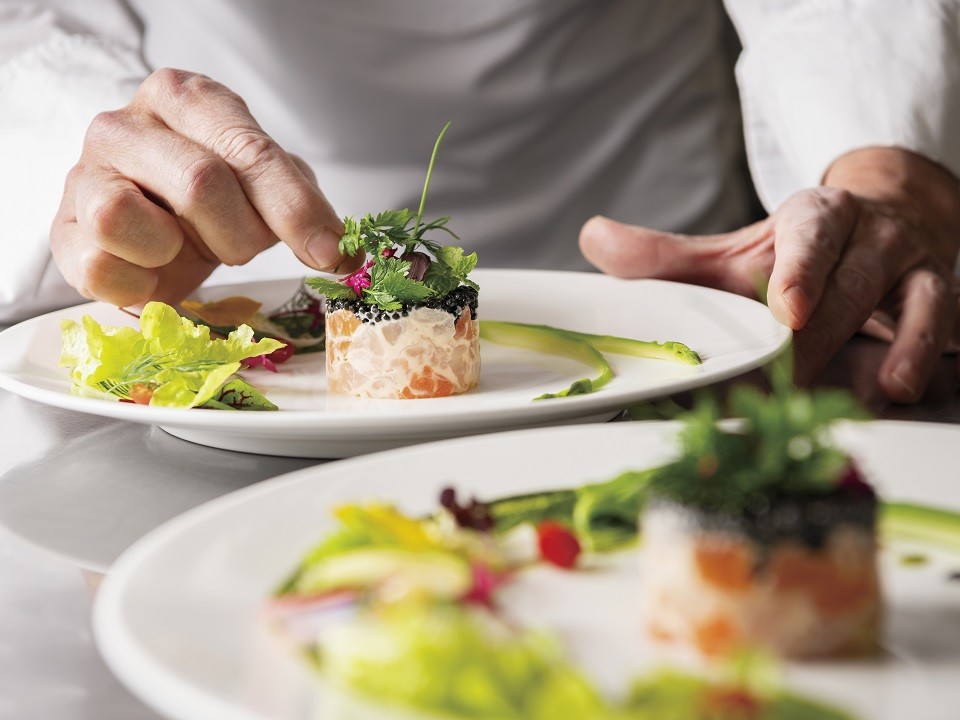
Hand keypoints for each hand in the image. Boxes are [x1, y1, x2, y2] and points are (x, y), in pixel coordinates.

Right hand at [51, 68, 359, 307]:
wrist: (151, 227)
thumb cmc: (212, 201)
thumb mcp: (266, 190)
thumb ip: (303, 208)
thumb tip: (343, 251)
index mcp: (187, 98)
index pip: (249, 150)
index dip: (294, 208)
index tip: (328, 252)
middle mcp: (127, 124)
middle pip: (200, 183)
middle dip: (239, 234)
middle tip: (241, 245)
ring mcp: (85, 173)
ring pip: (126, 215)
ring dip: (178, 250)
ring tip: (186, 246)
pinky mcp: (62, 230)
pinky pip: (101, 266)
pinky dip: (140, 283)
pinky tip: (154, 270)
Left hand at [579, 147, 959, 402]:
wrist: (877, 223)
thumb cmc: (793, 253)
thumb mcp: (731, 253)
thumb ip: (665, 257)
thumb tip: (592, 238)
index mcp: (815, 216)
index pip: (812, 234)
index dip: (801, 269)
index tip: (787, 309)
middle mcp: (869, 234)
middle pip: (849, 283)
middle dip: (821, 334)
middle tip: (792, 377)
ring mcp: (909, 264)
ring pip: (908, 300)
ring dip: (891, 346)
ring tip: (880, 387)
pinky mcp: (937, 293)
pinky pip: (941, 321)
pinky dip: (924, 351)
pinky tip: (904, 384)